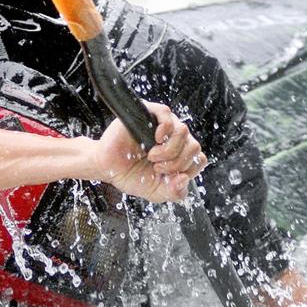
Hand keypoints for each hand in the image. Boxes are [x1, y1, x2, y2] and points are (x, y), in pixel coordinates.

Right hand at [90, 102, 205, 202]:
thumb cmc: (130, 176)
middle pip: (194, 146)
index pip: (199, 159)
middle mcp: (175, 139)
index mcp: (180, 155)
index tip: (169, 176)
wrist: (107, 168)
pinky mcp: (149, 113)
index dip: (187, 169)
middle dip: (176, 163)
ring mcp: (163, 125)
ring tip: (152, 156)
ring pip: (183, 131)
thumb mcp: (156, 192)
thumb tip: (184, 179)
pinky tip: (154, 139)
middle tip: (156, 167)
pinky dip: (164, 129)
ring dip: (168, 150)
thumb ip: (174, 192)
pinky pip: (167, 114)